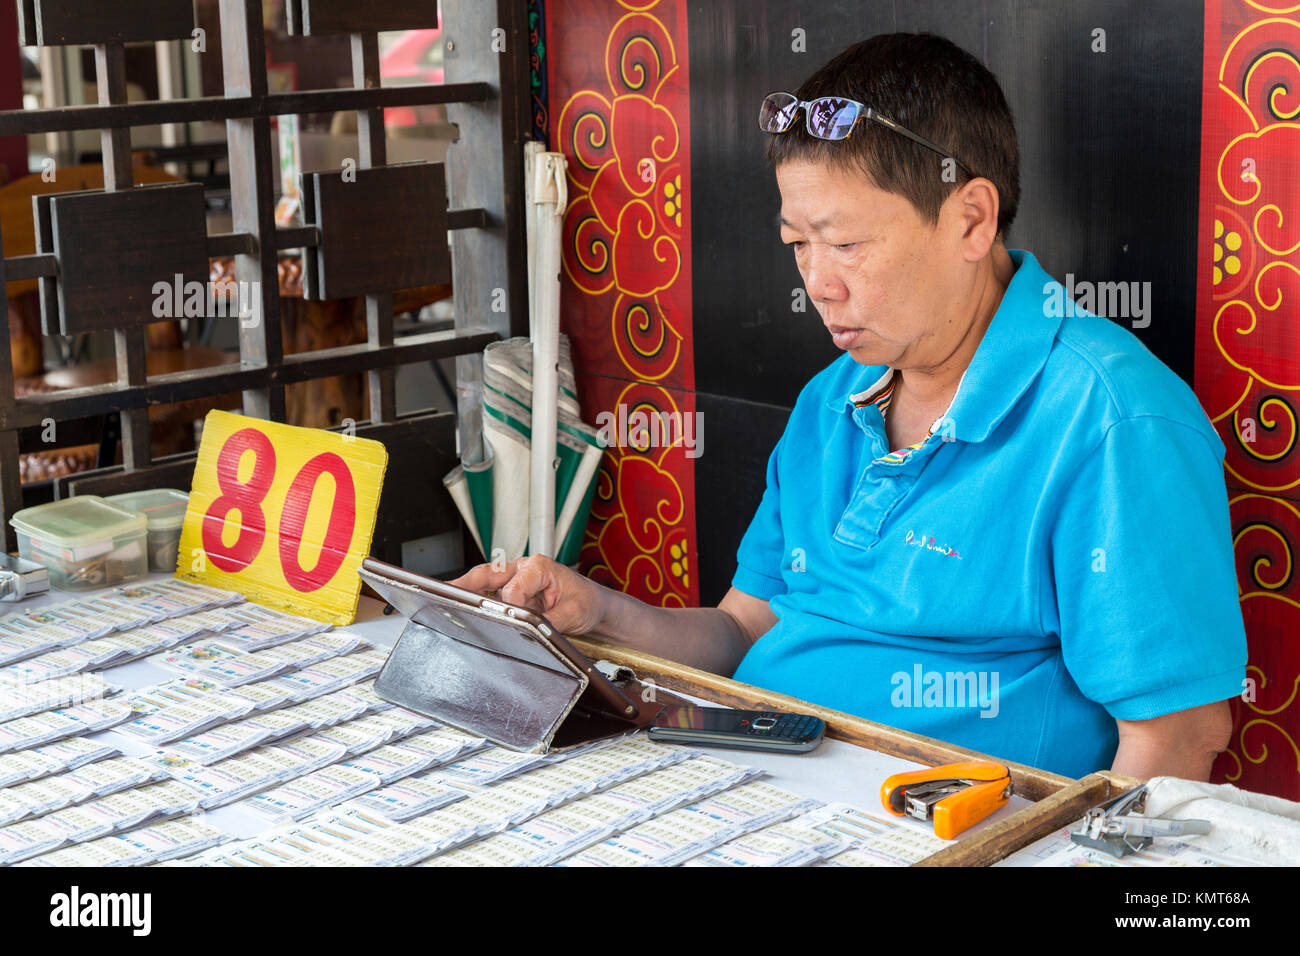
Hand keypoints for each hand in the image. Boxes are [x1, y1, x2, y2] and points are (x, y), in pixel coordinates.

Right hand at [446, 554, 605, 635]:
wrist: (595, 607)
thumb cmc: (586, 602)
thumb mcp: (574, 614)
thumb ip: (550, 622)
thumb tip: (530, 631)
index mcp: (539, 567)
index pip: (513, 587)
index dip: (507, 606)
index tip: (504, 620)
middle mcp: (523, 569)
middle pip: (487, 575)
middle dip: (464, 585)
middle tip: (443, 594)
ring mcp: (514, 580)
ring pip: (483, 584)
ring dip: (465, 594)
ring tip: (442, 603)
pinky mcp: (510, 593)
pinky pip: (488, 596)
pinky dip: (474, 603)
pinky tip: (461, 612)